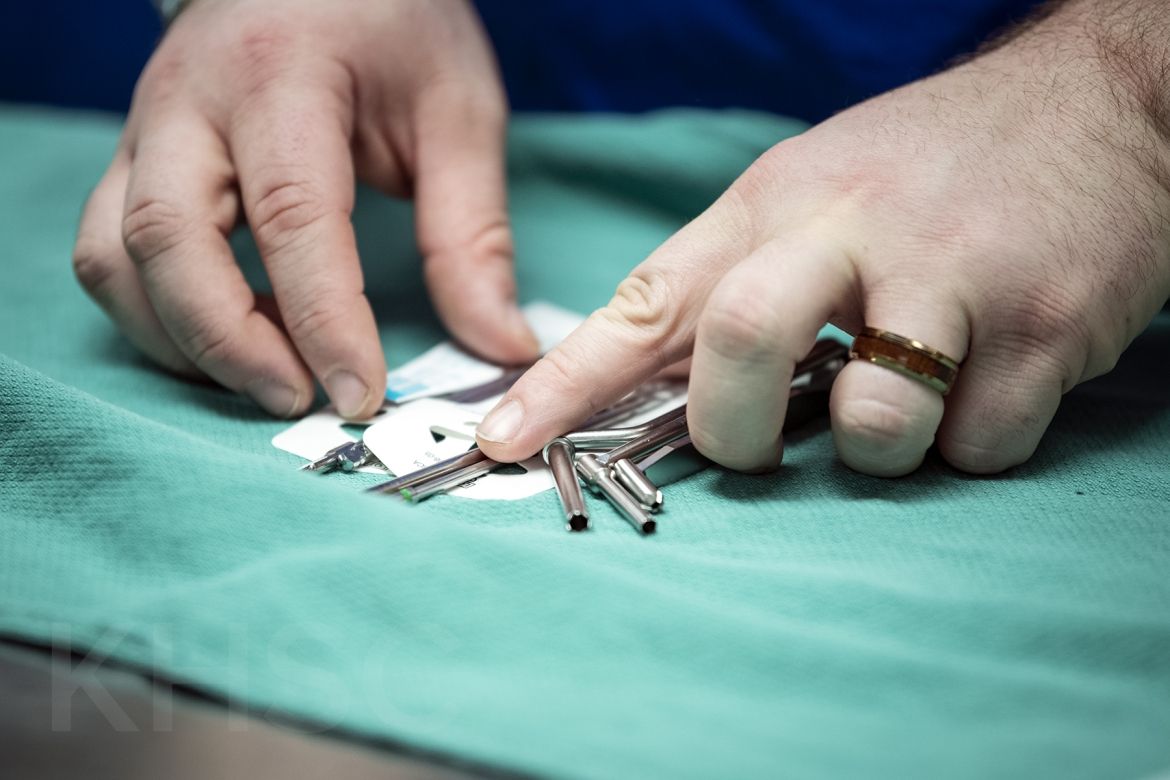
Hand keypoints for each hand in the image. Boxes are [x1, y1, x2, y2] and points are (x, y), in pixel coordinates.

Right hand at [73, 0, 537, 418]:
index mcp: (282, 80)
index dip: (323, 318)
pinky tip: (228, 343)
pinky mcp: (133, 160)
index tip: (362, 392)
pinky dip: (156, 317)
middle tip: (303, 401)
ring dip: (182, 341)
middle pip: (168, 241)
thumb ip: (473, 234)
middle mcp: (190, 103)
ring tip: (269, 380)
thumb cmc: (393, 28)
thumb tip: (502, 346)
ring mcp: (145, 131)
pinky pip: (107, 254)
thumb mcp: (457, 113)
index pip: (291, 215)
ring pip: (115, 257)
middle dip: (231, 343)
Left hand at [476, 3, 1169, 475]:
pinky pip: (975, 448)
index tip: (502, 444)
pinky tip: (986, 382)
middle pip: (740, 351)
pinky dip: (967, 443)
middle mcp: (852, 232)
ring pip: (872, 431)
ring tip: (908, 396)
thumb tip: (647, 381)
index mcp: (775, 204)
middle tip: (761, 440)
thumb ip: (732, 277)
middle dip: (736, 432)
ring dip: (877, 448)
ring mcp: (952, 279)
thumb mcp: (812, 190)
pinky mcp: (1046, 330)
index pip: (648, 301)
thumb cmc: (931, 167)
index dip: (565, 384)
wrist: (1099, 106)